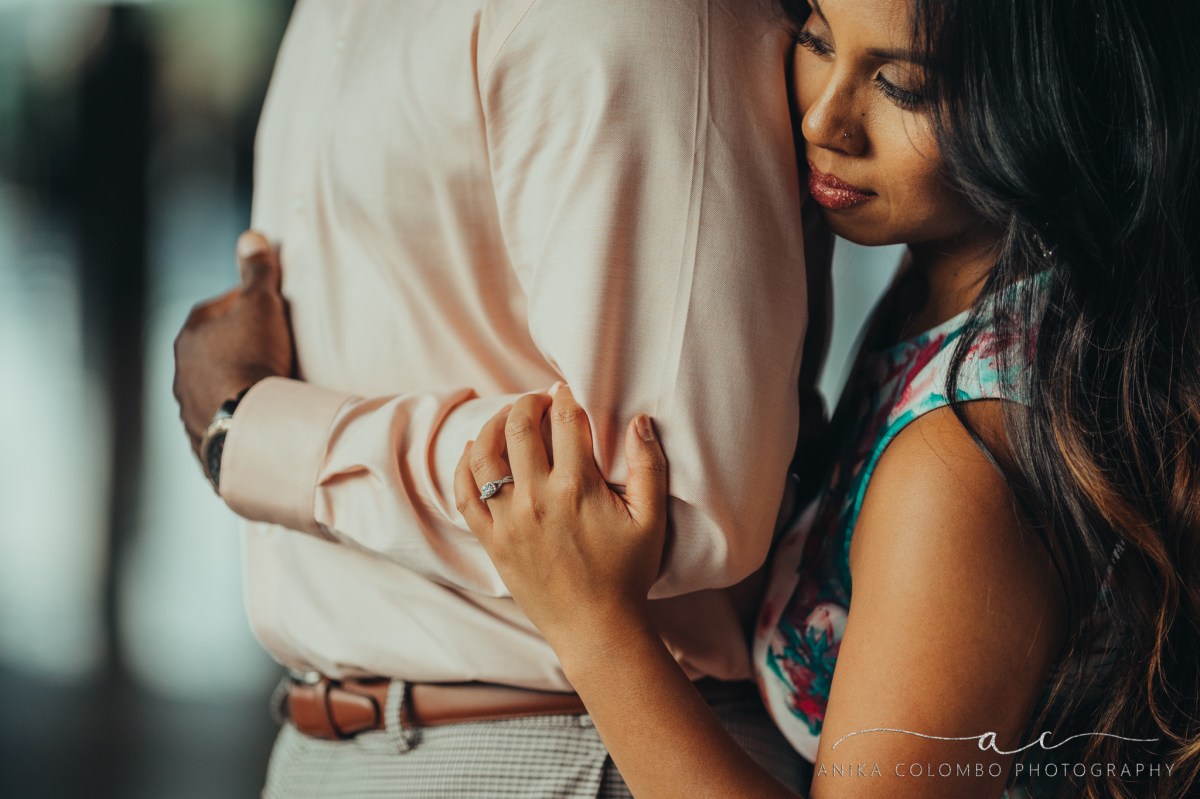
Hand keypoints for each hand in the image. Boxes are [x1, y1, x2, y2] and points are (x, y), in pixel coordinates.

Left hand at [173, 230, 294, 456]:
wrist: (251, 425)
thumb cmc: (254, 358)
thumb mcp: (262, 305)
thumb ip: (257, 272)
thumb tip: (251, 238)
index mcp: (190, 334)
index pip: (219, 307)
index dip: (248, 306)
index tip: (273, 312)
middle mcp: (181, 371)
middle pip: (214, 349)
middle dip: (240, 347)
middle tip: (275, 349)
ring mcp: (189, 408)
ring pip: (214, 387)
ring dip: (236, 384)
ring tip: (269, 388)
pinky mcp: (204, 439)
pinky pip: (221, 421)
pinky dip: (238, 417)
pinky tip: (259, 418)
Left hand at [454, 385, 669, 648]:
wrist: (596, 627)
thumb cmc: (627, 574)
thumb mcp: (651, 519)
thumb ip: (648, 466)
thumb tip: (640, 421)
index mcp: (578, 487)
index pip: (566, 421)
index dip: (565, 397)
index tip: (566, 390)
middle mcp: (538, 498)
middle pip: (520, 428)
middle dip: (527, 403)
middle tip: (538, 399)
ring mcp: (509, 520)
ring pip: (484, 454)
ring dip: (494, 426)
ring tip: (508, 418)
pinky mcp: (492, 540)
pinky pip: (464, 494)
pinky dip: (464, 466)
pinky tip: (474, 451)